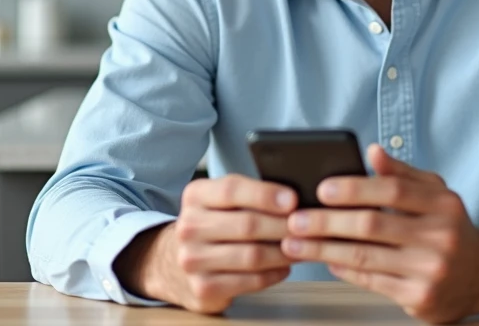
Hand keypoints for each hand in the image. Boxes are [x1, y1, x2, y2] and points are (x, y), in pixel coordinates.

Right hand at [116, 174, 297, 313]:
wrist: (172, 261)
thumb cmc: (212, 224)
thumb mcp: (219, 201)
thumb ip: (249, 195)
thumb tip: (294, 200)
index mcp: (195, 196)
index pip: (232, 190)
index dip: (265, 195)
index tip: (293, 200)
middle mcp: (189, 226)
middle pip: (247, 225)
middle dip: (283, 226)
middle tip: (307, 227)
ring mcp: (193, 260)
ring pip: (251, 256)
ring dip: (283, 252)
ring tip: (300, 247)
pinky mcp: (202, 288)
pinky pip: (249, 281)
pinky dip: (274, 274)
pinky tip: (283, 267)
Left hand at [281, 145, 478, 322]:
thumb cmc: (451, 226)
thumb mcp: (436, 193)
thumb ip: (402, 173)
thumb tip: (371, 151)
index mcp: (443, 204)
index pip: (393, 191)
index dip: (355, 189)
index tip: (322, 189)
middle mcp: (440, 237)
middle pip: (373, 226)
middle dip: (327, 222)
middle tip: (296, 220)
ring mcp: (431, 270)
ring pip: (366, 258)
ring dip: (324, 250)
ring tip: (296, 243)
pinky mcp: (421, 298)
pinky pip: (372, 281)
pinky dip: (344, 270)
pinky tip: (326, 260)